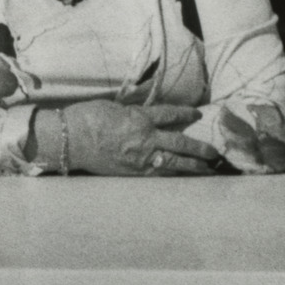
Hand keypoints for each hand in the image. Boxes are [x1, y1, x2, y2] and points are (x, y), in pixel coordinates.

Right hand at [45, 100, 226, 176]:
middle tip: (215, 152)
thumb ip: (133, 112)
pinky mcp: (133, 172)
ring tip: (208, 168)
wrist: (69, 140)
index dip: (187, 113)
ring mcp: (141, 158)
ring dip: (194, 165)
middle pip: (181, 142)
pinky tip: (183, 177)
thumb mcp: (113, 107)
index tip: (198, 113)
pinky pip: (159, 174)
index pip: (171, 114)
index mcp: (140, 118)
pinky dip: (173, 175)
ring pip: (175, 162)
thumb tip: (145, 113)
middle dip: (200, 148)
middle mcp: (146, 139)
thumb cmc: (87, 118)